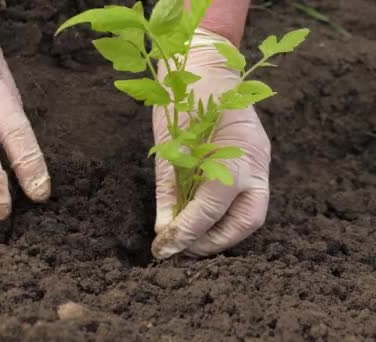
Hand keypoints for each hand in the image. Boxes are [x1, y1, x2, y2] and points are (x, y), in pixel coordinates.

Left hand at [151, 31, 270, 257]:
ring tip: (188, 241)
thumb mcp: (169, 143)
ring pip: (250, 216)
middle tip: (178, 249)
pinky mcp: (256, 164)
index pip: (214, 203)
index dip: (189, 229)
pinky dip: (222, 219)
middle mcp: (255, 160)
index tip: (163, 247)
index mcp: (234, 149)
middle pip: (246, 219)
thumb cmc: (182, 97)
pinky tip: (200, 223)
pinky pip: (245, 202)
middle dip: (210, 242)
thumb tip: (163, 231)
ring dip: (218, 235)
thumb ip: (168, 188)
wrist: (205, 65)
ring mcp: (260, 161)